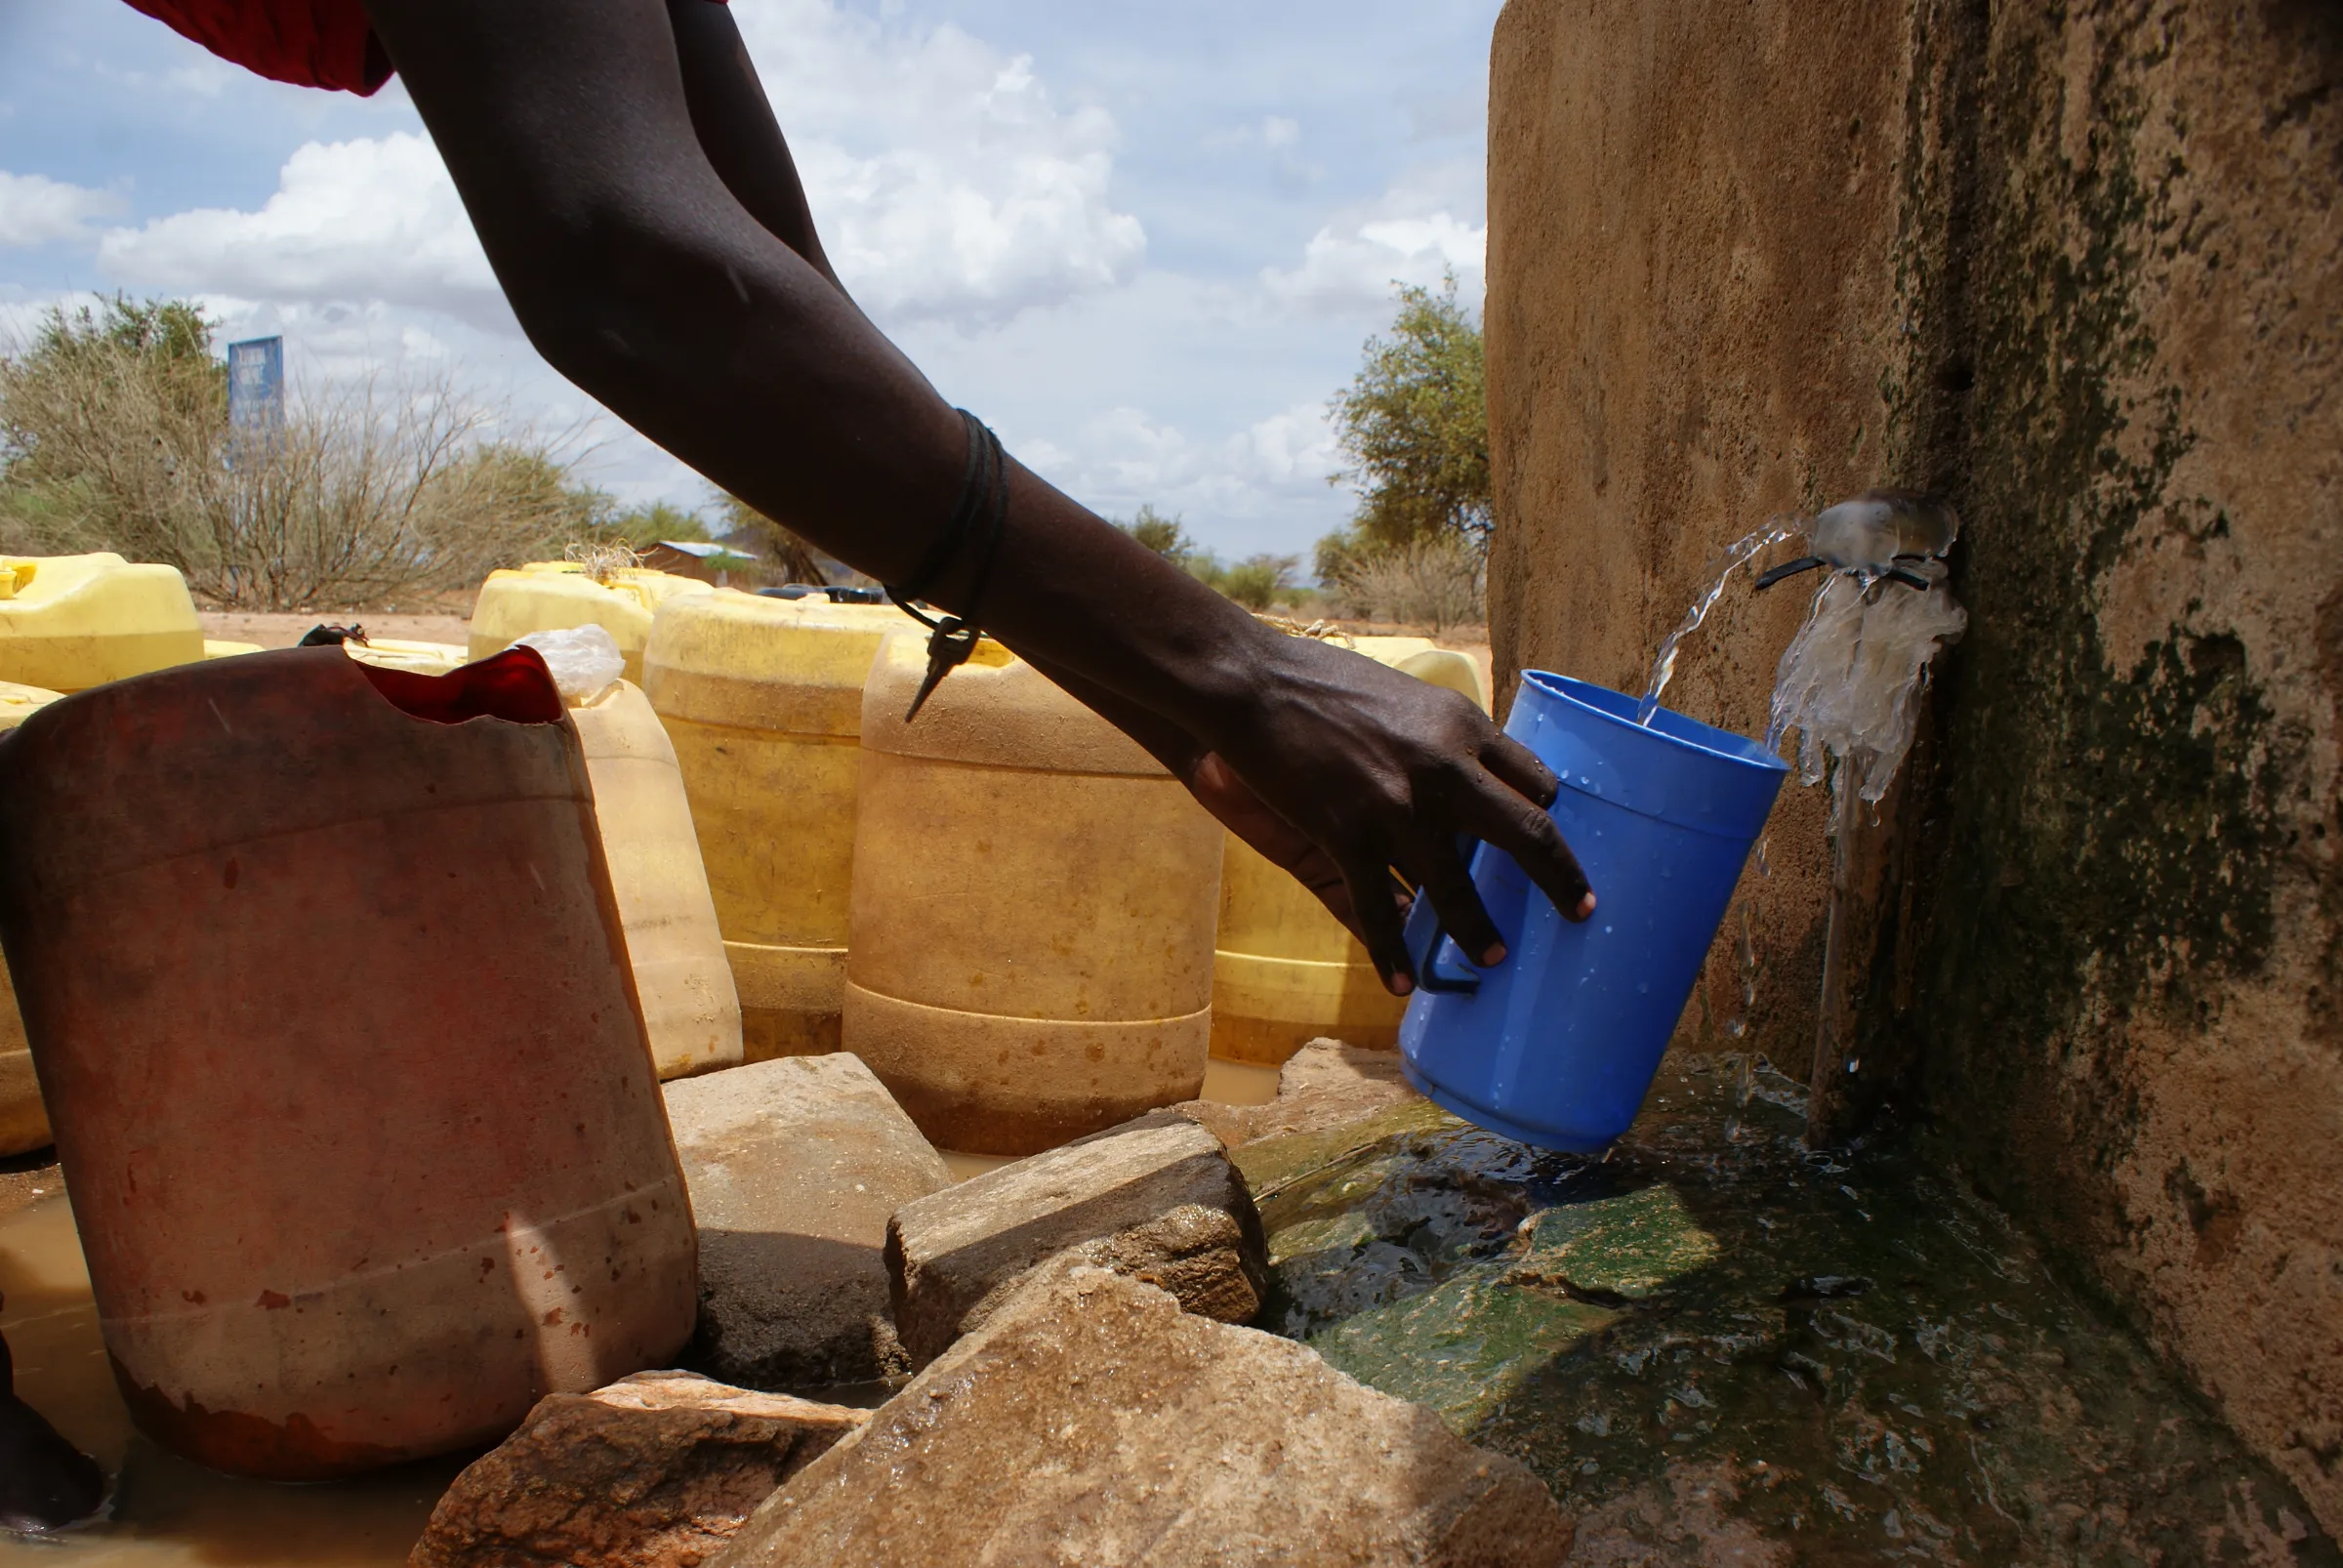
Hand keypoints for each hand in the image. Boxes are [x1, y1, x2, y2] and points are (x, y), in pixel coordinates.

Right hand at [1195, 638, 1594, 995]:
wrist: (1252, 681)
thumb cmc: (1322, 679)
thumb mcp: (1405, 694)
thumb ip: (1441, 733)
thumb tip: (1463, 761)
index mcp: (1462, 725)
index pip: (1534, 778)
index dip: (1549, 814)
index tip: (1554, 838)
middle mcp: (1445, 768)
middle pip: (1526, 833)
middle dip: (1560, 879)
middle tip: (1581, 911)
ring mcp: (1398, 806)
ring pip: (1457, 886)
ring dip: (1480, 931)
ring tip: (1495, 959)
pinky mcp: (1349, 834)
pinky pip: (1380, 909)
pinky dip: (1392, 952)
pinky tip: (1401, 982)